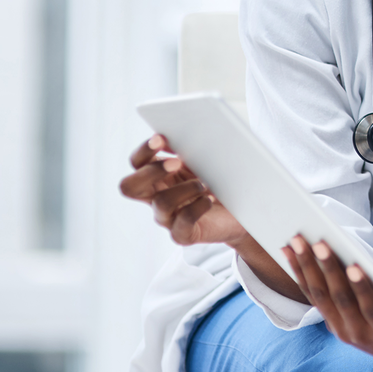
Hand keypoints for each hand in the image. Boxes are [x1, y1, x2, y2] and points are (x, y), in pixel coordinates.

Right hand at [119, 134, 245, 247]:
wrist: (242, 211)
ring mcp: (168, 218)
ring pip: (161, 203)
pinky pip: (182, 223)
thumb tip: (174, 137)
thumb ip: (186, 149)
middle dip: (152, 171)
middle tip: (177, 162)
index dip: (144, 151)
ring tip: (205, 184)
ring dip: (185, 189)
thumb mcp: (203, 162)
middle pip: (130, 186)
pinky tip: (210, 199)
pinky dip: (198, 208)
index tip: (161, 138)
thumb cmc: (220, 182)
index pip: (137, 163)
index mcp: (158, 177)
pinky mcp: (183, 234)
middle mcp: (156, 198)